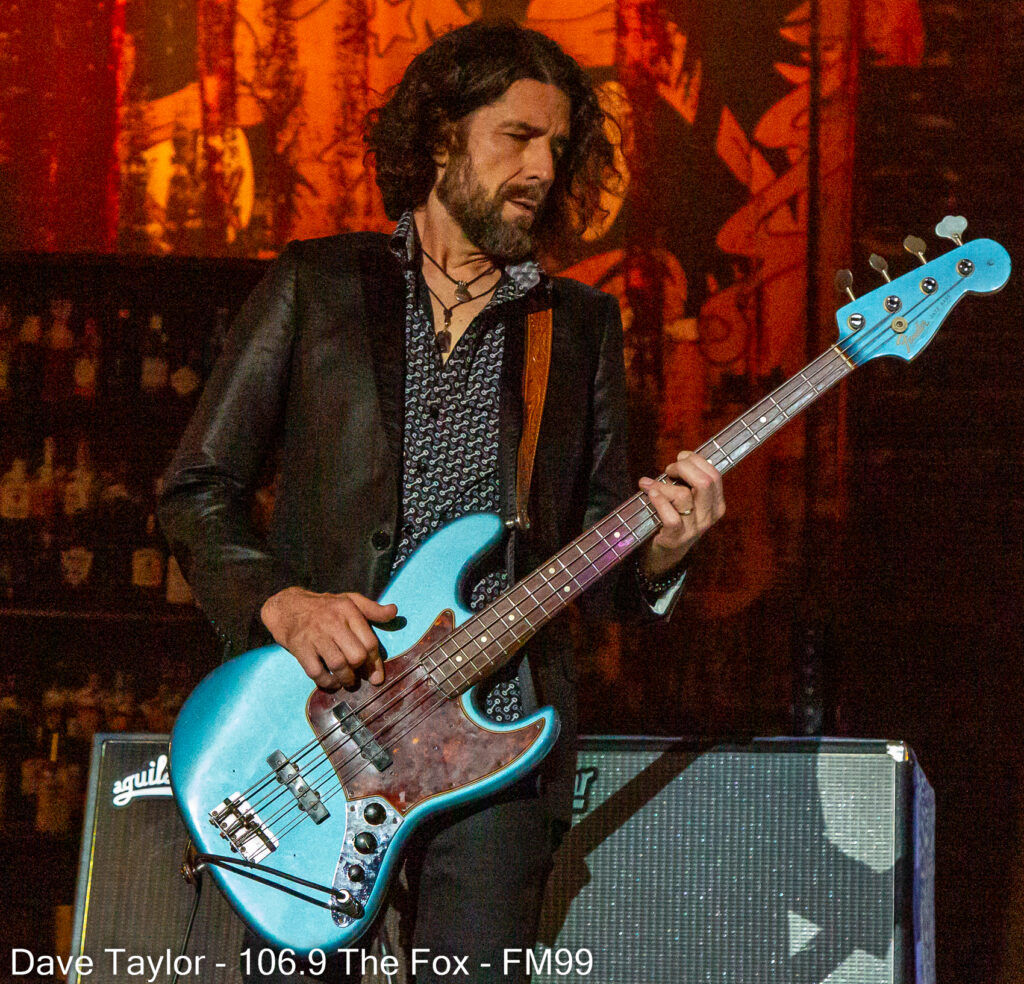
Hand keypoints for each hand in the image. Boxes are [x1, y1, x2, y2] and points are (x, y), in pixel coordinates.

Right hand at [259, 587, 396, 689]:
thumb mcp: (349, 600)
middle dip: (361, 672)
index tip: (377, 676)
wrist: (288, 607)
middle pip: (356, 656)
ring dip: (346, 680)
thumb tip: (394, 611)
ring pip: (339, 665)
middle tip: (359, 677)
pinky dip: (326, 682)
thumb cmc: (324, 607)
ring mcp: (315, 635)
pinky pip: (317, 672)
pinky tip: (331, 682)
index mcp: (348, 610)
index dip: (375, 663)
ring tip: (348, 682)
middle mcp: (333, 622)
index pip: (370, 642)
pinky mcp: (299, 647)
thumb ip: (372, 608)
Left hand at [639, 450, 724, 576]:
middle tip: (669, 469)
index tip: (680, 458)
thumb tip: (679, 461)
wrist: (666, 552)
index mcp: (716, 504)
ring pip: (683, 496)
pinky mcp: (676, 538)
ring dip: (664, 485)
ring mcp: (694, 529)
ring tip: (651, 485)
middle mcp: (709, 516)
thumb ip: (687, 481)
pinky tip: (650, 494)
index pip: (714, 475)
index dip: (695, 461)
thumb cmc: (674, 517)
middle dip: (683, 467)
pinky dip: (658, 501)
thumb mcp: (688, 498)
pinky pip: (670, 517)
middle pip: (704, 482)